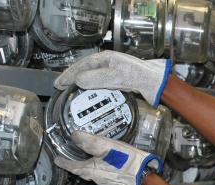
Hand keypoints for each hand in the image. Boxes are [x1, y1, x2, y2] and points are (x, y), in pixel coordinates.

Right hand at [54, 50, 171, 106]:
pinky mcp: (119, 81)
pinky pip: (101, 84)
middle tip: (60, 87)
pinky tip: (90, 96)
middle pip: (85, 70)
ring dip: (81, 84)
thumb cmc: (138, 75)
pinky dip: (92, 90)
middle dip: (72, 78)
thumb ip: (95, 78)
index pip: (81, 65)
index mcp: (105, 59)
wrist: (155, 82)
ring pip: (92, 77)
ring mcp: (113, 72)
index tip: (58, 84)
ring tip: (71, 92)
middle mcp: (108, 63)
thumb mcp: (114, 77)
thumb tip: (78, 81)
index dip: (68, 74)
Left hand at [54, 131, 162, 184]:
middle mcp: (96, 178)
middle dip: (76, 166)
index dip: (63, 162)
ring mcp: (107, 181)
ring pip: (93, 175)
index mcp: (90, 170)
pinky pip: (104, 175)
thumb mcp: (104, 145)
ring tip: (90, 159)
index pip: (71, 166)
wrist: (142, 174)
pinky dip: (101, 169)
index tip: (57, 160)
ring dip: (89, 168)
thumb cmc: (124, 160)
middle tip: (72, 159)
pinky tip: (108, 164)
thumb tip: (74, 135)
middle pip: (82, 172)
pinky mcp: (117, 181)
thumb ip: (88, 141)